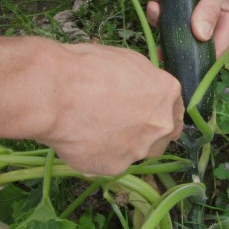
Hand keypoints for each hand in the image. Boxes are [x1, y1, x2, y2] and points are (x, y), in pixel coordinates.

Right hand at [0, 36, 183, 175]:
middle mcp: (160, 125)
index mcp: (167, 93)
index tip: (146, 109)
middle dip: (147, 131)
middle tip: (122, 123)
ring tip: (96, 129)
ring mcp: (139, 149)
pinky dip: (98, 155)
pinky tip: (80, 140)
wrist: (53, 93)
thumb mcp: (124, 60)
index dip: (158, 109)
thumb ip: (143, 79)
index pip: (174, 108)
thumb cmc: (84, 67)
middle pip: (163, 135)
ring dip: (124, 145)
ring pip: (137, 152)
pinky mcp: (115, 168)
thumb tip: (142, 85)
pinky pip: (110, 163)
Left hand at [147, 0, 228, 57]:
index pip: (216, 47)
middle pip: (190, 37)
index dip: (201, 60)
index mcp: (226, 15)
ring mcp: (194, 1)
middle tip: (155, 45)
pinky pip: (167, 0)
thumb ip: (209, 8)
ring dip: (160, 13)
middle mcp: (210, 12)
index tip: (182, 68)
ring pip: (175, 19)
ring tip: (153, 2)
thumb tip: (200, 37)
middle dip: (172, 38)